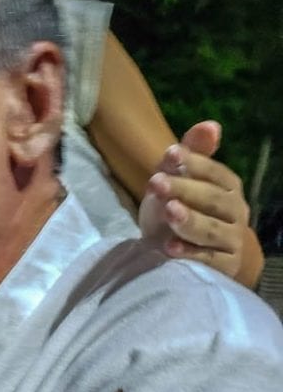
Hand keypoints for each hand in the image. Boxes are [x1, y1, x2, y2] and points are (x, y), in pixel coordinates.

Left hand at [138, 121, 248, 278]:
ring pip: (212, 230)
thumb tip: (211, 125)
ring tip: (168, 211)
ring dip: (189, 220)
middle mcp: (236, 212)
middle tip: (156, 183)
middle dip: (184, 190)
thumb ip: (192, 153)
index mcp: (229, 186)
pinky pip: (208, 260)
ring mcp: (232, 240)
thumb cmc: (176, 208)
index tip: (170, 154)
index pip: (216, 172)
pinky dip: (189, 254)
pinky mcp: (224, 266)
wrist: (173, 249)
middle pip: (213, 200)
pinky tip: (169, 247)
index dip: (195, 163)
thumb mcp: (176, 178)